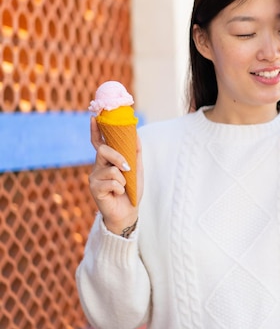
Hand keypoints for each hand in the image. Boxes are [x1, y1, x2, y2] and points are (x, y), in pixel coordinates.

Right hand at [88, 117, 142, 234]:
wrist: (128, 211)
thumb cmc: (131, 190)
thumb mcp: (136, 168)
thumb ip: (135, 152)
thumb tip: (135, 133)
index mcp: (107, 160)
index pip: (98, 142)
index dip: (95, 130)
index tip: (94, 117)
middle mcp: (97, 166)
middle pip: (103, 150)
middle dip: (118, 157)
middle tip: (127, 168)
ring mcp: (94, 177)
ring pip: (110, 169)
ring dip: (123, 179)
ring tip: (122, 187)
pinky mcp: (94, 188)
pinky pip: (111, 182)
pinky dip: (120, 188)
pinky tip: (118, 194)